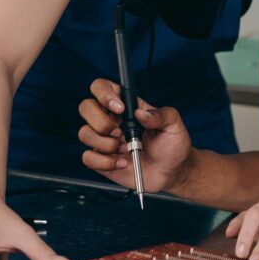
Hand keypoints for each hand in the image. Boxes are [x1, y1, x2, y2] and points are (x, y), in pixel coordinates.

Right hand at [78, 78, 191, 192]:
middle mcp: (112, 120)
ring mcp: (104, 140)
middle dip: (101, 121)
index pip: (102, 87)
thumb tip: (141, 113)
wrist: (172, 172)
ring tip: (125, 149)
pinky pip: (87, 157)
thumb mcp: (174, 125)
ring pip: (84, 133)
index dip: (104, 94)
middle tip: (120, 132)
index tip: (120, 108)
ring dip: (105, 143)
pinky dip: (104, 162)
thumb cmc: (172, 145)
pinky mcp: (101, 160)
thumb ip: (161, 115)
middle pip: (86, 107)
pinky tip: (122, 163)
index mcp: (126, 107)